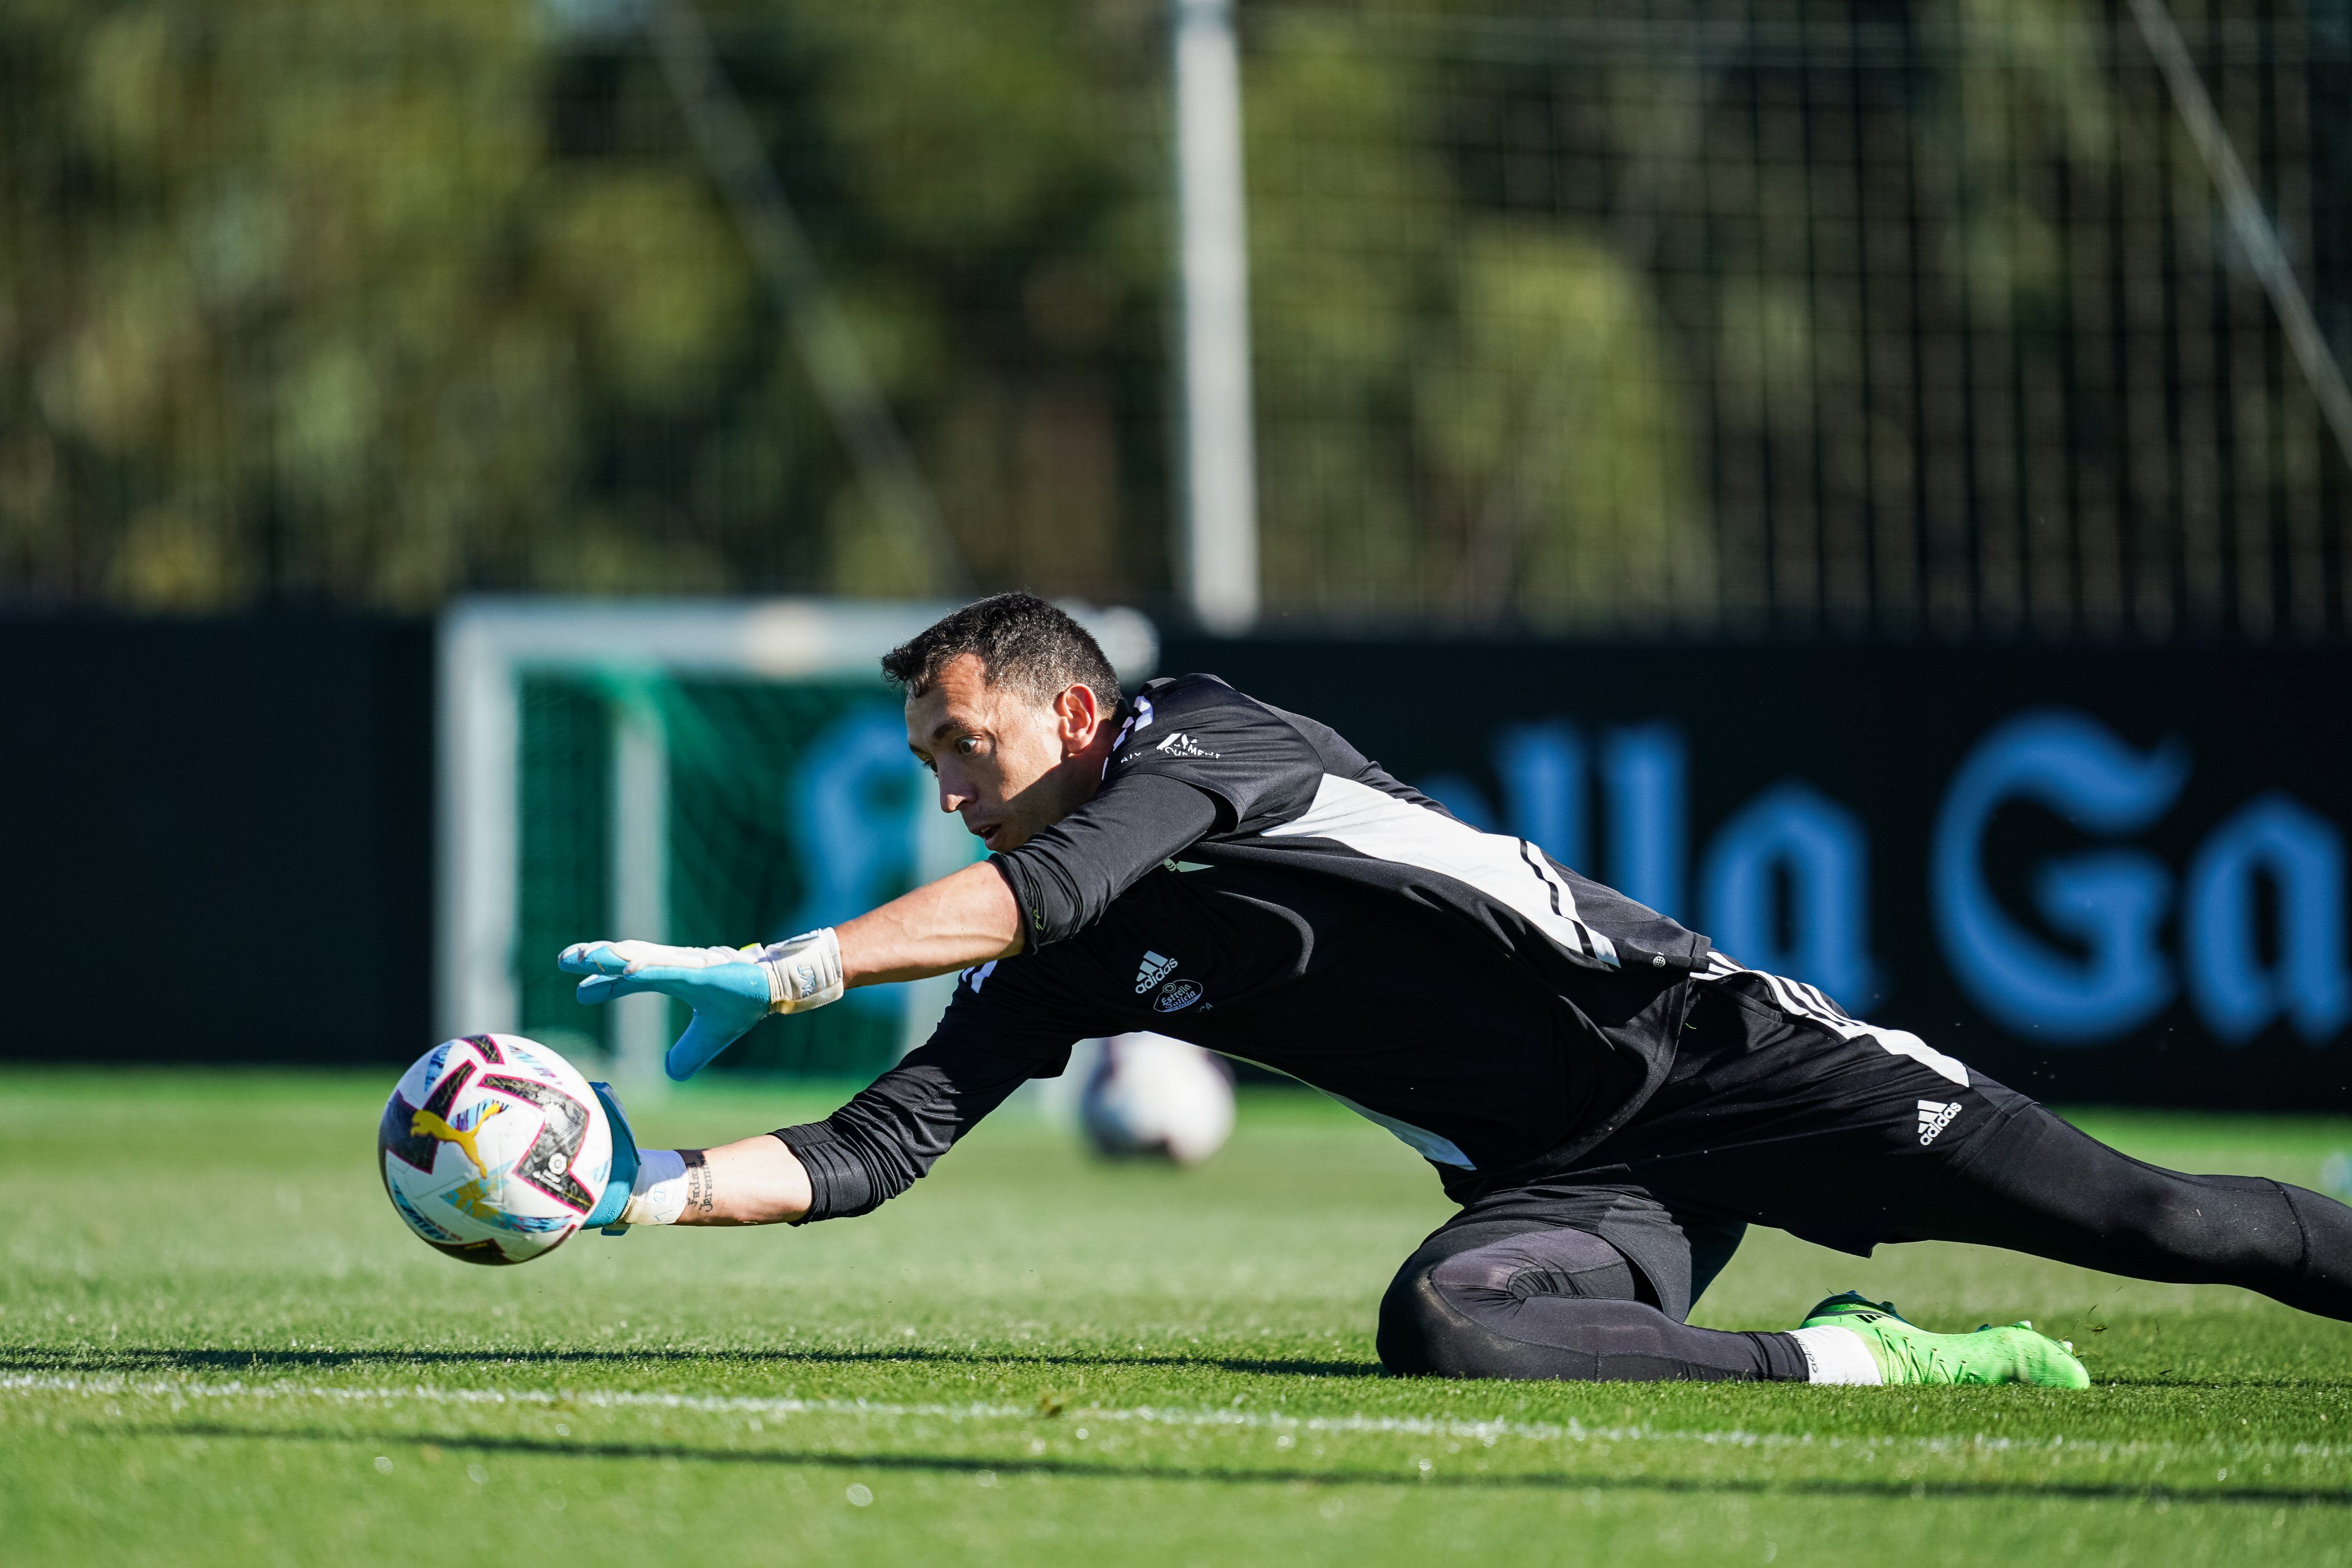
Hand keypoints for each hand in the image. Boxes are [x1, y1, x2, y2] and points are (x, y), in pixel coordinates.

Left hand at [557, 931, 842, 1079]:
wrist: (778, 987)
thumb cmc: (744, 1000)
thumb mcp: (708, 1037)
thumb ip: (688, 1053)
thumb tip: (670, 1072)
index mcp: (675, 976)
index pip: (630, 977)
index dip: (605, 982)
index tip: (579, 990)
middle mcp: (675, 966)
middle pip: (627, 960)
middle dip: (595, 959)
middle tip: (563, 959)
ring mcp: (686, 965)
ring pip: (641, 959)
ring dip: (611, 958)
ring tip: (584, 956)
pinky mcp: (700, 970)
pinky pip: (666, 968)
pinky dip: (644, 966)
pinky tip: (623, 966)